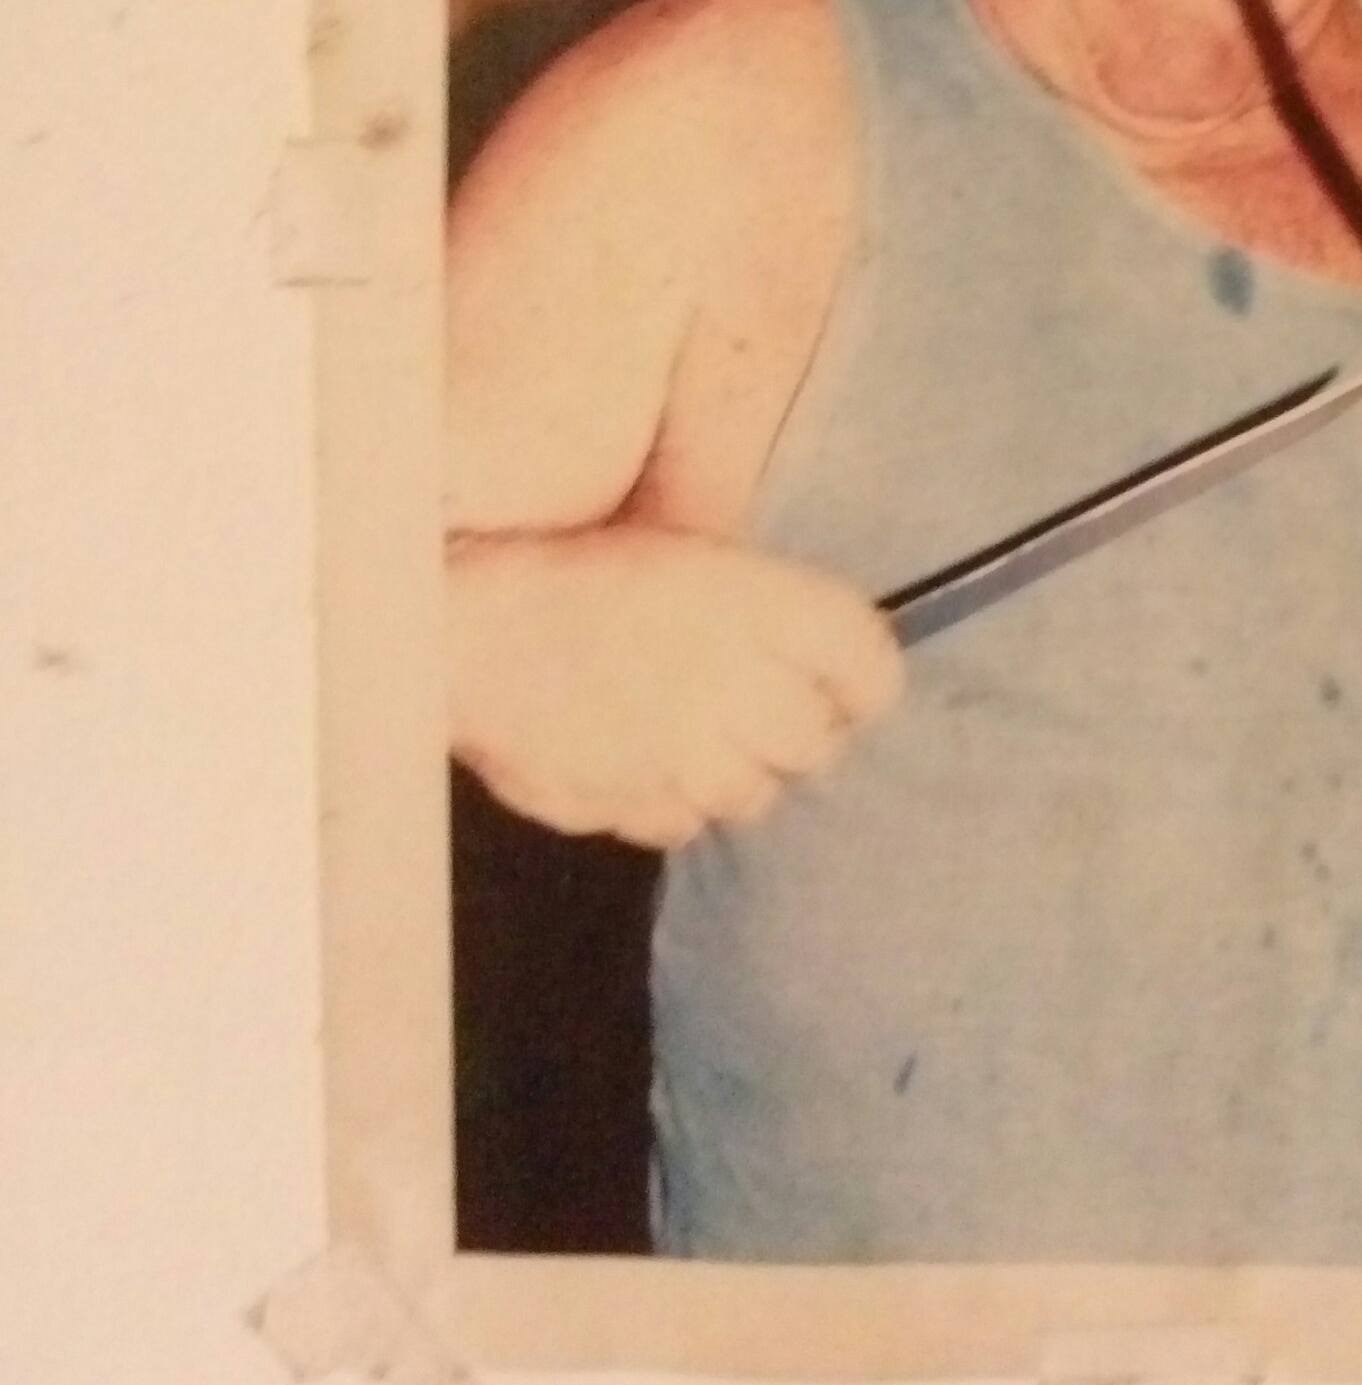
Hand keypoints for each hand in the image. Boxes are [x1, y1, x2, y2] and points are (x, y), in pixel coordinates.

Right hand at [450, 527, 903, 848]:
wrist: (466, 622)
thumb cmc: (585, 574)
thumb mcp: (696, 559)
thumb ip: (774, 613)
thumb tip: (841, 667)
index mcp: (758, 604)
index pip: (871, 670)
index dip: (863, 682)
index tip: (845, 684)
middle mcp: (736, 684)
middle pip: (819, 744)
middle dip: (802, 731)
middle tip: (760, 710)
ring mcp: (683, 756)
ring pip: (755, 796)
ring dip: (736, 771)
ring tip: (692, 735)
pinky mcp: (629, 806)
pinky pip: (683, 825)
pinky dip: (671, 802)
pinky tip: (640, 761)